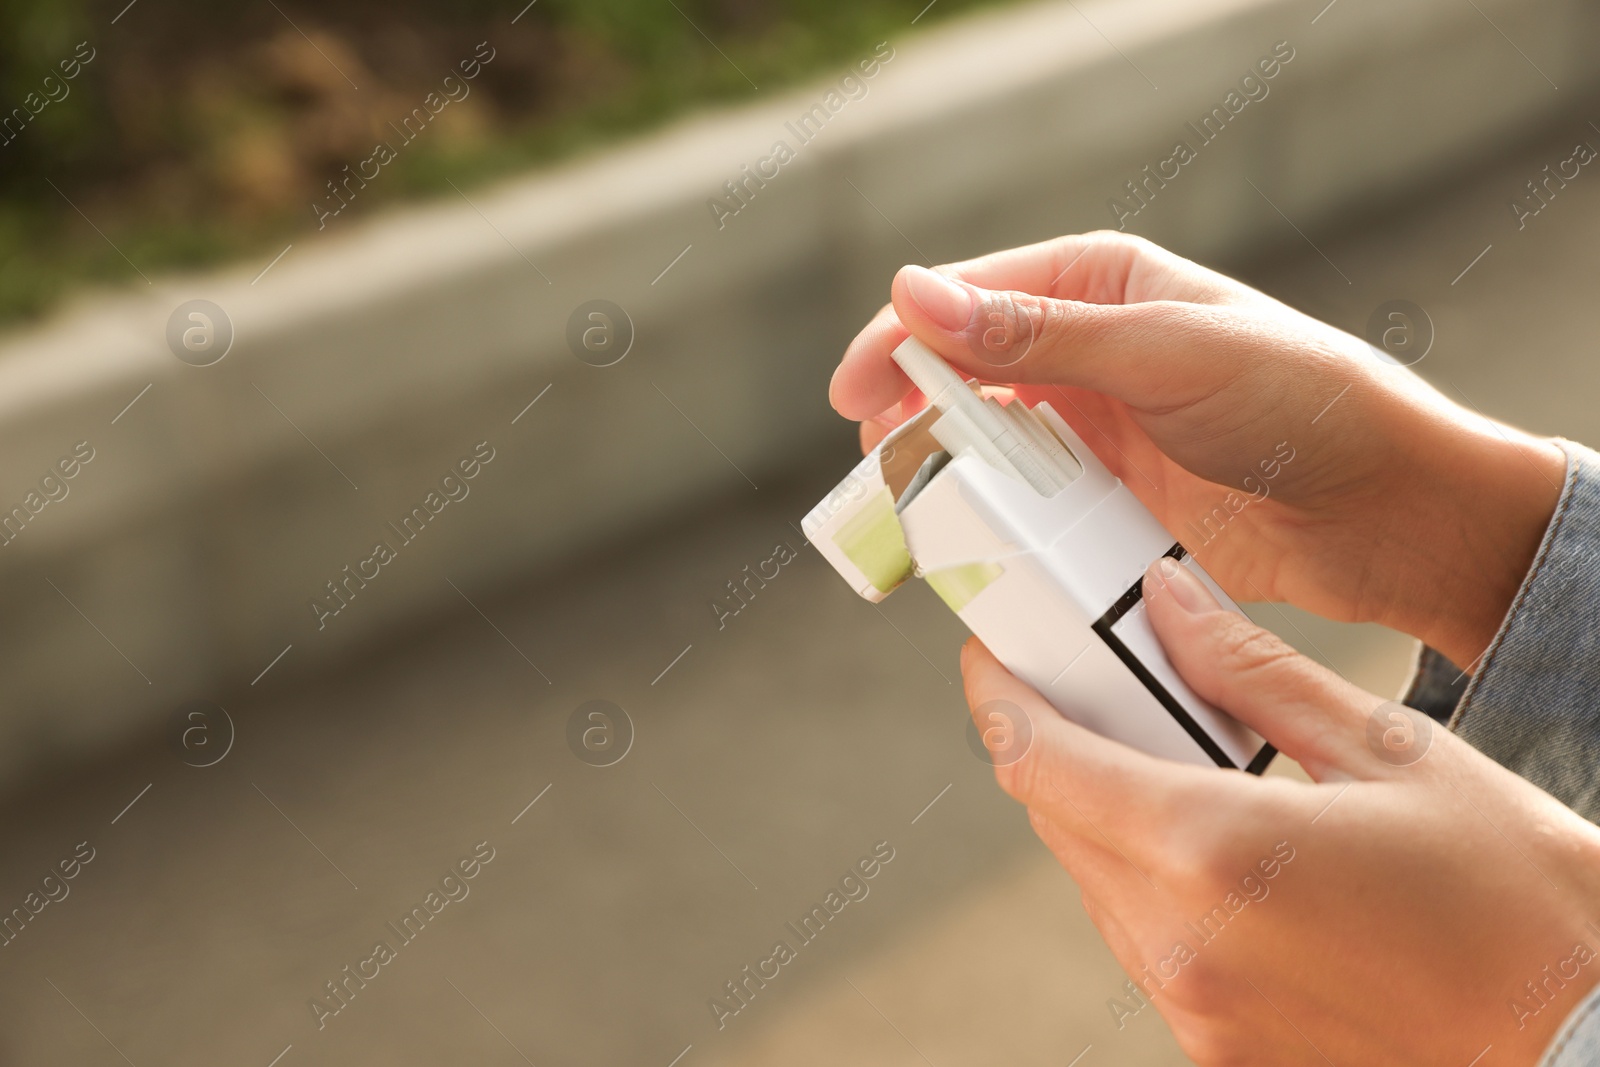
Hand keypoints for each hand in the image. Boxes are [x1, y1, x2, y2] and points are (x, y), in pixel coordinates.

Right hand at [831, 231, 1564, 671]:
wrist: (1388, 511)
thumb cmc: (1301, 401)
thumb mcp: (1165, 355)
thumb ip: (1040, 335)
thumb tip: (917, 297)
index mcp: (1098, 284)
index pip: (967, 300)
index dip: (897, 343)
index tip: (851, 397)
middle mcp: (1087, 350)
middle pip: (961, 375)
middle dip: (908, 416)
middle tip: (874, 469)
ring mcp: (1095, 428)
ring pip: (984, 445)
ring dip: (942, 475)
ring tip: (908, 517)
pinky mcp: (1107, 497)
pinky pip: (1023, 505)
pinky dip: (989, 522)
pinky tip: (966, 547)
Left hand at [962, 556, 1599, 1064]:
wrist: (1580, 1041)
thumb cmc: (1515, 898)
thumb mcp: (1390, 751)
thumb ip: (1251, 674)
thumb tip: (1165, 606)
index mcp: (1214, 850)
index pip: (1037, 762)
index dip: (999, 698)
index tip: (994, 657)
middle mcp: (1181, 942)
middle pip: (1056, 819)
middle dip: (1062, 746)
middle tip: (1103, 691)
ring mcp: (1195, 1010)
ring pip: (1094, 883)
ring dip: (1109, 816)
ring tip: (1183, 768)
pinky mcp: (1219, 1050)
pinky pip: (1144, 943)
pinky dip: (1152, 883)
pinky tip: (1222, 850)